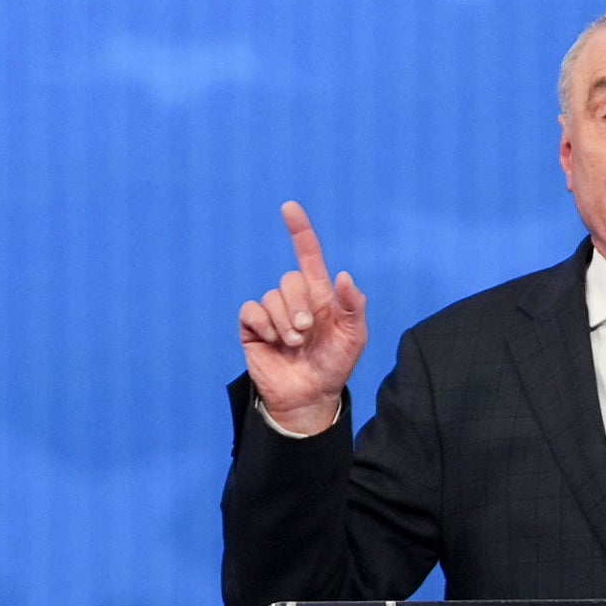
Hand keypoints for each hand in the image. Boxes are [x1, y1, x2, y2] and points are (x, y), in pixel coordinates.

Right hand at [236, 201, 368, 431]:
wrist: (310, 397)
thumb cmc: (334, 365)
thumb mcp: (354, 337)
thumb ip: (354, 306)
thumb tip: (344, 276)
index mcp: (320, 296)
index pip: (308, 255)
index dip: (300, 231)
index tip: (289, 208)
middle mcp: (294, 300)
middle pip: (289, 280)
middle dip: (300, 306)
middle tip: (307, 332)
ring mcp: (272, 314)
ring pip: (271, 296)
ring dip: (285, 322)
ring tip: (294, 345)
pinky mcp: (253, 329)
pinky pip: (251, 311)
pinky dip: (264, 324)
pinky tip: (272, 341)